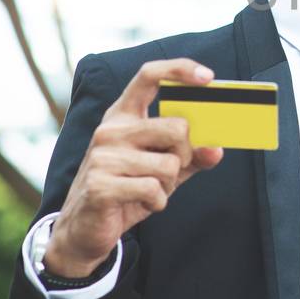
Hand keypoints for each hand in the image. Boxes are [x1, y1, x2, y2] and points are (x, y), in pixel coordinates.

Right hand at [43, 59, 225, 276]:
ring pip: (169, 165)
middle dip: (186, 154)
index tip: (208, 77)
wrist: (83, 229)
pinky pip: (153, 190)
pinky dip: (158, 202)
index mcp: (123, 116)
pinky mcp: (100, 185)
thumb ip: (190, 157)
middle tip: (173, 170)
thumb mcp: (162, 170)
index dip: (180, 69)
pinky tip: (142, 204)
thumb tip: (216, 150)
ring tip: (151, 191)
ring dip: (170, 185)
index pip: (149, 76)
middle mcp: (110, 130)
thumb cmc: (127, 190)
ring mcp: (102, 156)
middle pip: (176, 127)